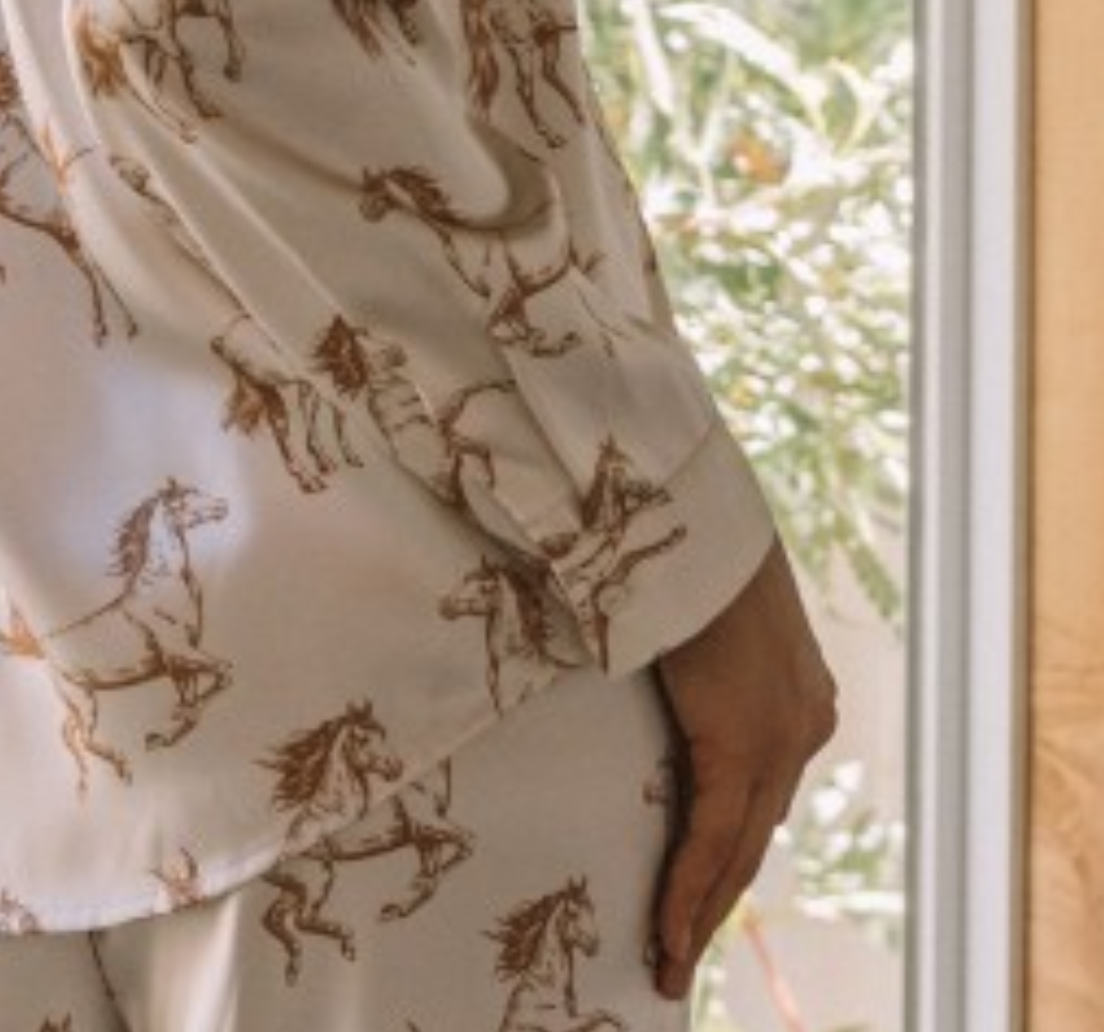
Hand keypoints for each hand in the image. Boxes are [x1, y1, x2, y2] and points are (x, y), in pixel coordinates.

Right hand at [650, 538, 837, 998]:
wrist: (694, 513)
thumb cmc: (688, 542)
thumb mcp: (708, 612)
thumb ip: (707, 663)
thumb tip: (671, 679)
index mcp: (802, 692)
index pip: (764, 792)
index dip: (733, 846)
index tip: (708, 888)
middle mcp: (804, 724)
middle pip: (756, 834)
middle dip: (718, 897)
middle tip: (682, 951)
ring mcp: (780, 740)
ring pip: (738, 850)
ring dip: (700, 910)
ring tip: (669, 959)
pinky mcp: (743, 748)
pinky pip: (713, 838)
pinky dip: (688, 891)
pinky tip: (668, 932)